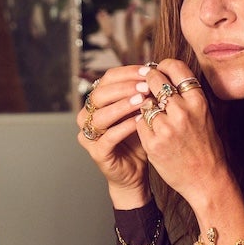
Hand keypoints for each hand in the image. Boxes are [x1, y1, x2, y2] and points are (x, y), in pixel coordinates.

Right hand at [77, 64, 154, 205]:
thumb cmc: (139, 140)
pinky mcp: (96, 153)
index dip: (127, 73)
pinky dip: (123, 128)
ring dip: (122, 106)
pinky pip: (107, 137)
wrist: (136, 173)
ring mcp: (89, 136)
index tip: (148, 71)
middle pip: (100, 94)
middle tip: (146, 86)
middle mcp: (87, 116)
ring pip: (100, 115)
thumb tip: (156, 71)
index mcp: (97, 102)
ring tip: (143, 100)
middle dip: (124, 88)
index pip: (107, 79)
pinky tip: (139, 122)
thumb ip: (142, 94)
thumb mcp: (141, 112)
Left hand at [126, 60, 233, 205]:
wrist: (206, 180)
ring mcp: (166, 127)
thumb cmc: (205, 147)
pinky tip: (151, 134)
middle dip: (148, 83)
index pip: (175, 68)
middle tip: (147, 88)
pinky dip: (142, 126)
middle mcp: (182, 111)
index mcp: (198, 101)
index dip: (163, 66)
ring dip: (145, 108)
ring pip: (144, 103)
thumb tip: (165, 75)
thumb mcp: (203, 116)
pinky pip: (138, 124)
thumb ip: (186, 97)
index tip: (158, 70)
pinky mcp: (153, 143)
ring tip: (154, 117)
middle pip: (154, 81)